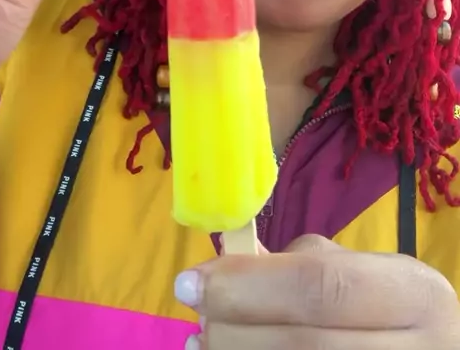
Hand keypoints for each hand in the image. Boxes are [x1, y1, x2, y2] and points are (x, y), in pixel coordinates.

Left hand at [175, 235, 459, 348]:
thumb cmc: (391, 309)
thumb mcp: (367, 274)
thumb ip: (303, 266)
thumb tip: (226, 272)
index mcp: (415, 296)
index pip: (319, 288)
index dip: (247, 285)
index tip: (191, 281)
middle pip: (302, 345)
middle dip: (233, 329)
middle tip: (197, 315)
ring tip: (202, 342)